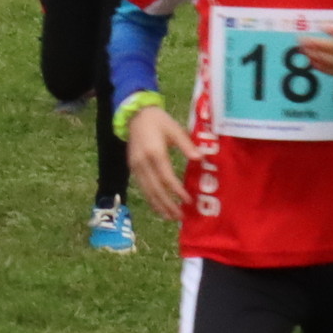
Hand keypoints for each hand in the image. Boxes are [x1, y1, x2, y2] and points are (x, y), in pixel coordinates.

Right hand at [126, 102, 193, 220]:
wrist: (135, 115)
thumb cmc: (159, 121)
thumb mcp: (175, 129)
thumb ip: (187, 145)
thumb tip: (200, 159)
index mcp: (155, 152)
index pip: (166, 177)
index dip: (177, 191)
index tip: (188, 201)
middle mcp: (143, 162)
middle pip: (155, 189)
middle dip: (167, 205)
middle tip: (179, 216)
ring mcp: (135, 167)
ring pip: (146, 191)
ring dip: (158, 206)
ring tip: (170, 217)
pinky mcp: (132, 168)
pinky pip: (142, 188)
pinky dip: (150, 199)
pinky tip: (158, 207)